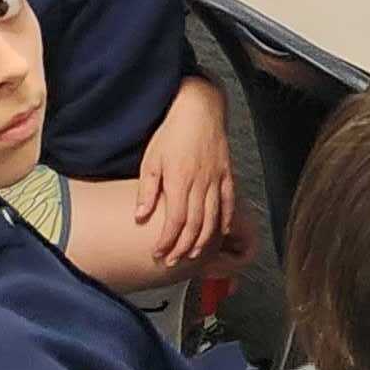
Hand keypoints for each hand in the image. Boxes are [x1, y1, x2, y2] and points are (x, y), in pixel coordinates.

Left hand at [135, 75, 238, 267]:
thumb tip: (140, 216)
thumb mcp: (151, 160)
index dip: (167, 240)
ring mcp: (216, 179)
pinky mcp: (227, 173)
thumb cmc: (172, 132)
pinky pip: (229, 202)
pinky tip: (220, 232)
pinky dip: (226, 220)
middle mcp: (200, 182)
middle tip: (173, 261)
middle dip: (183, 247)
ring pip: (213, 217)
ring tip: (193, 254)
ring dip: (203, 239)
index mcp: (180, 180)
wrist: (199, 108)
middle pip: (195, 224)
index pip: (175, 220)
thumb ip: (147, 191)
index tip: (158, 252)